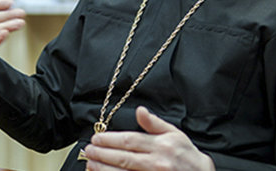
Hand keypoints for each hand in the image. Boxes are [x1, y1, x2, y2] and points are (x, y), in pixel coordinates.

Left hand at [83, 106, 214, 170]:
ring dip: (104, 169)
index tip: (96, 138)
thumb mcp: (175, 134)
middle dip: (102, 153)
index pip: (130, 140)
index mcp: (161, 145)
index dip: (110, 139)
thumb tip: (140, 110)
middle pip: (123, 157)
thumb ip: (154, 123)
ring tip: (90, 163)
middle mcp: (156, 162)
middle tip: (88, 149)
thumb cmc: (187, 155)